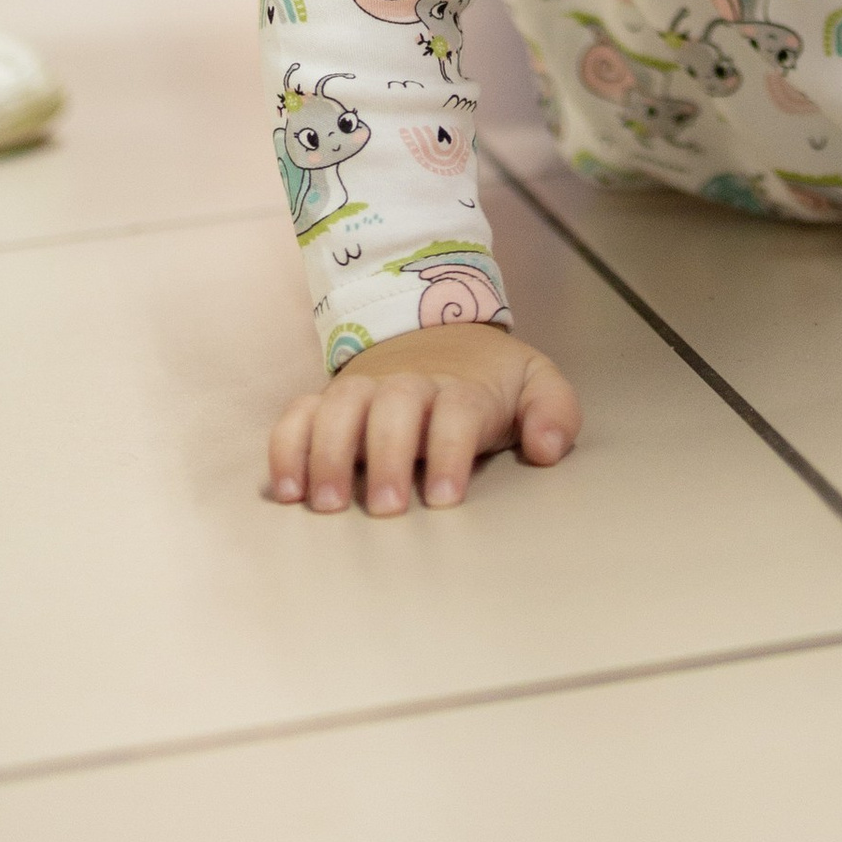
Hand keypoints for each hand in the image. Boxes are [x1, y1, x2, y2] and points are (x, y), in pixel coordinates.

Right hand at [268, 324, 582, 513]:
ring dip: (329, 453)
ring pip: (340, 407)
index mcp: (460, 384)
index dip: (449, 450)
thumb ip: (554, 411)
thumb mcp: (535, 382)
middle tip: (386, 508)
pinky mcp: (329, 400)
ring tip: (326, 505)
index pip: (456, 410)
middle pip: (394, 405)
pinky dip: (287, 446)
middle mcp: (407, 383)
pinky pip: (299, 414)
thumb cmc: (488, 379)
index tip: (444, 497)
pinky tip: (287, 491)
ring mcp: (364, 389)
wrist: (439, 332)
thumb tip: (547, 448)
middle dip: (385, 455)